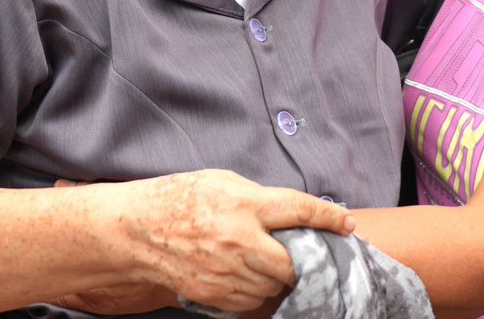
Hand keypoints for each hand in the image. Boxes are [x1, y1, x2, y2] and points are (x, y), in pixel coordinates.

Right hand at [90, 170, 353, 314]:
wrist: (136, 230)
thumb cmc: (179, 198)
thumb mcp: (223, 182)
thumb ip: (258, 198)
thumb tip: (288, 214)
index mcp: (245, 204)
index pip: (301, 210)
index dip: (330, 217)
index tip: (347, 224)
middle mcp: (240, 240)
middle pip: (293, 261)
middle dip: (304, 260)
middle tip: (304, 253)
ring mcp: (227, 271)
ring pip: (274, 285)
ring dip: (279, 277)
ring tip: (268, 262)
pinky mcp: (214, 294)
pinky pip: (251, 300)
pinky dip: (257, 291)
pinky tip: (247, 275)